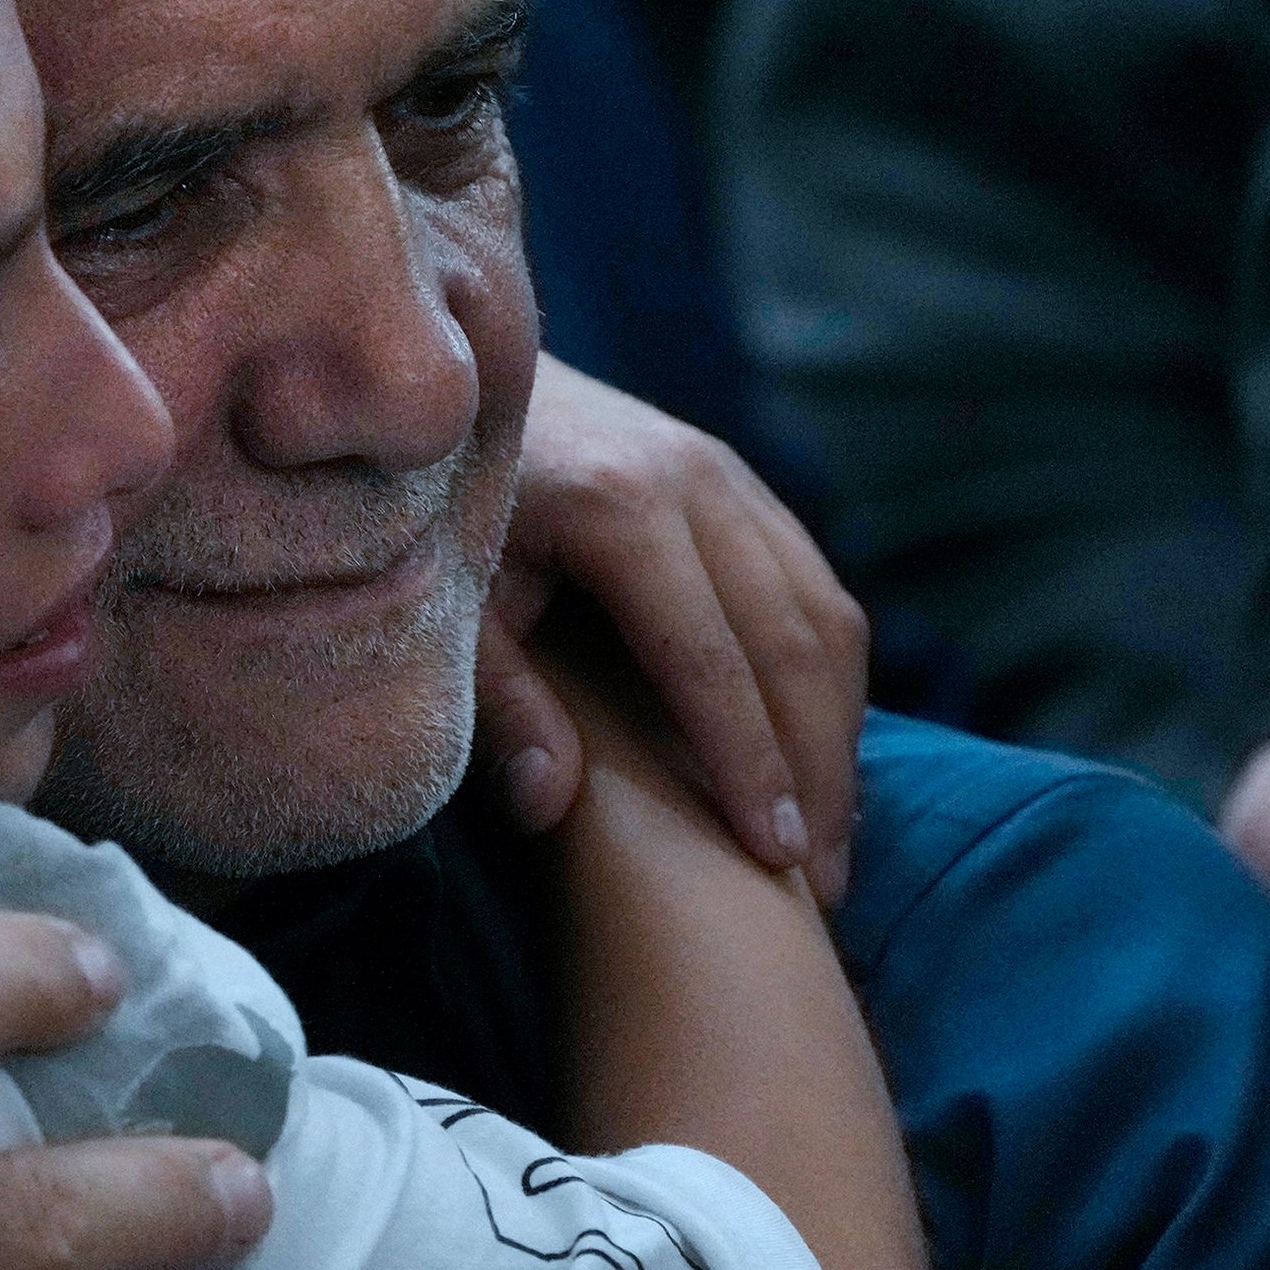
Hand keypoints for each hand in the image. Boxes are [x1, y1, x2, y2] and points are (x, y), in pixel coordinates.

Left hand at [476, 357, 868, 902]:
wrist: (450, 383)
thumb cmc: (429, 506)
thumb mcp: (441, 602)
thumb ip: (497, 696)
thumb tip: (550, 804)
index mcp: (620, 508)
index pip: (711, 661)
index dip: (749, 767)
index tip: (778, 861)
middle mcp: (696, 478)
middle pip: (794, 642)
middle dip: (818, 769)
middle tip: (824, 887)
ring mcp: (729, 473)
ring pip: (826, 613)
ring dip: (840, 731)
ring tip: (832, 843)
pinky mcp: (741, 482)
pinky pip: (814, 587)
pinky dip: (829, 679)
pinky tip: (816, 756)